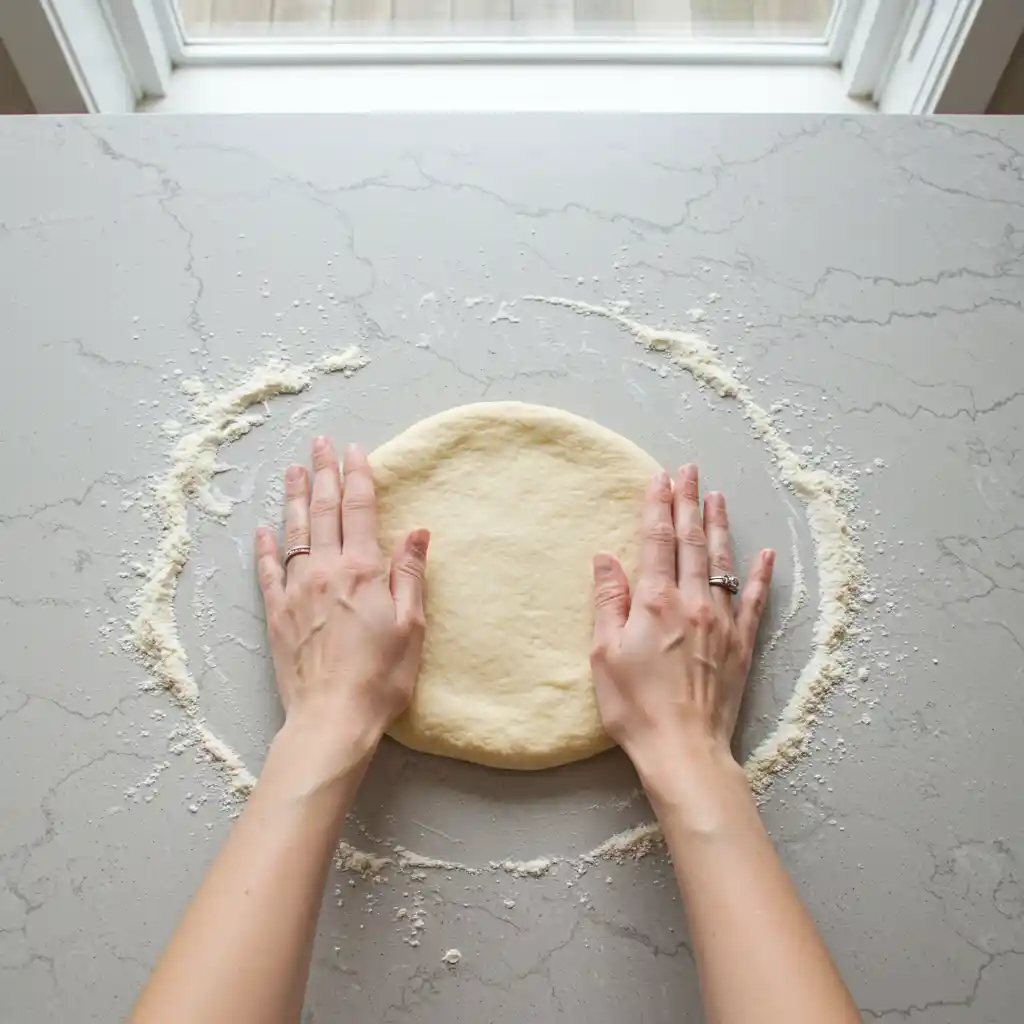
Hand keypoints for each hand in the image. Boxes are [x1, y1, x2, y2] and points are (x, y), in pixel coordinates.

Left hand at [255, 437, 429, 766]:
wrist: (331, 719)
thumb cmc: (381, 677)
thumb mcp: (411, 626)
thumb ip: (409, 574)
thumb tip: (416, 531)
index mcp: (361, 570)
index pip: (358, 509)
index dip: (358, 476)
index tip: (354, 449)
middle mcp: (324, 571)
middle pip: (324, 511)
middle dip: (324, 474)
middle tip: (319, 444)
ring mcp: (296, 591)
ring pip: (294, 532)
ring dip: (296, 499)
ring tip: (294, 471)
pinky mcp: (277, 615)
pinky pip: (268, 572)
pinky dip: (265, 548)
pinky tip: (263, 530)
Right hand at [590, 464, 773, 784]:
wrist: (684, 750)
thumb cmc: (635, 706)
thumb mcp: (605, 653)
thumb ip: (609, 601)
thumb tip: (606, 558)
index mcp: (655, 602)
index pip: (657, 541)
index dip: (657, 506)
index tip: (659, 478)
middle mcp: (692, 603)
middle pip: (692, 542)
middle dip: (688, 503)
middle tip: (689, 471)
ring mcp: (722, 622)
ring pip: (722, 562)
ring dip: (719, 527)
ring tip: (717, 496)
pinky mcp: (741, 645)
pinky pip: (753, 601)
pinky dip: (759, 576)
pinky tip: (764, 555)